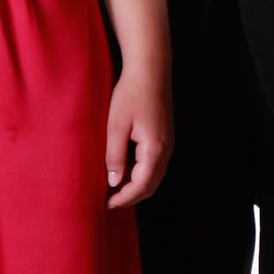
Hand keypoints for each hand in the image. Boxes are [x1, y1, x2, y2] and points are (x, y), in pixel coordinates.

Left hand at [107, 68, 171, 207]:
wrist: (150, 69)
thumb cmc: (131, 93)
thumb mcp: (116, 125)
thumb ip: (114, 156)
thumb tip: (114, 182)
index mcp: (155, 149)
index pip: (141, 186)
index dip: (124, 199)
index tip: (106, 205)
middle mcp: (166, 150)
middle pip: (150, 186)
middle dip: (130, 197)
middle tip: (108, 201)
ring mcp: (167, 144)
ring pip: (153, 177)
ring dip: (135, 187)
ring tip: (113, 189)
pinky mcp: (164, 138)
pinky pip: (154, 165)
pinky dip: (140, 174)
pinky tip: (123, 171)